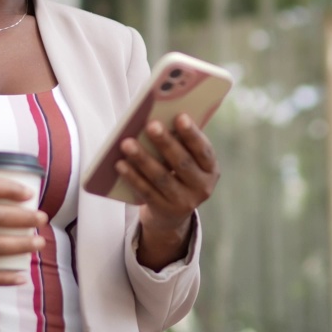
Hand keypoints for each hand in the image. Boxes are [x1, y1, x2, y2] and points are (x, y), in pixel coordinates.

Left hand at [116, 113, 219, 268]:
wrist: (172, 215)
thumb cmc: (178, 174)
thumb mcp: (188, 162)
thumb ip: (181, 144)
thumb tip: (159, 120)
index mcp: (210, 169)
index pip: (203, 150)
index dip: (192, 134)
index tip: (180, 116)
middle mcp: (202, 187)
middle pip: (182, 163)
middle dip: (165, 143)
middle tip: (151, 125)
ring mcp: (184, 202)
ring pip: (161, 178)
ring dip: (143, 159)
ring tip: (127, 143)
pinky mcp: (164, 211)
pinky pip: (146, 192)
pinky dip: (132, 177)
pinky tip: (120, 164)